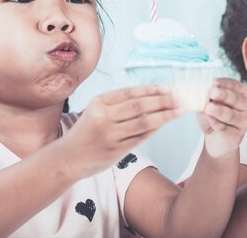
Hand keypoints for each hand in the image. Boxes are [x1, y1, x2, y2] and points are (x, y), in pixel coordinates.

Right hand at [62, 84, 180, 177]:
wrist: (67, 158)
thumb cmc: (86, 132)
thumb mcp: (95, 110)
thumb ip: (118, 104)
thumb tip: (151, 96)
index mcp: (99, 102)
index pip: (130, 92)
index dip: (151, 89)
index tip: (167, 87)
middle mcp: (104, 117)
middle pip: (139, 106)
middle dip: (162, 101)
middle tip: (179, 98)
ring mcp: (110, 135)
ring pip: (143, 123)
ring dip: (164, 116)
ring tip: (178, 110)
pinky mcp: (116, 151)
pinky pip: (140, 138)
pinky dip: (154, 130)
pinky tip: (164, 124)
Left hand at [197, 78, 246, 158]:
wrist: (215, 139)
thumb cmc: (213, 117)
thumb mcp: (208, 104)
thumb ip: (206, 98)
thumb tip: (202, 93)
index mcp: (241, 93)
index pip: (234, 85)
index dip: (224, 83)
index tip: (213, 82)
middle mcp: (246, 106)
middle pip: (236, 99)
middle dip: (224, 95)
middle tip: (212, 92)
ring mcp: (243, 122)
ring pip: (231, 115)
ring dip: (219, 110)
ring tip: (208, 107)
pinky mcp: (236, 136)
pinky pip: (225, 128)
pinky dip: (215, 123)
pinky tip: (209, 118)